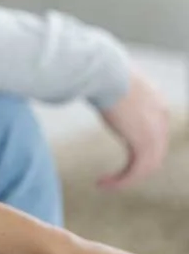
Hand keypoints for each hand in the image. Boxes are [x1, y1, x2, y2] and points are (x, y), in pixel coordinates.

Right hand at [98, 71, 170, 189]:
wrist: (105, 70)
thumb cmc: (101, 69)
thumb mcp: (114, 79)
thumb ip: (112, 87)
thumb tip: (92, 82)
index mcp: (158, 104)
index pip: (156, 135)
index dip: (141, 149)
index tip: (122, 156)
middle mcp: (161, 120)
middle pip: (155, 154)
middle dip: (136, 168)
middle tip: (115, 177)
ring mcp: (154, 133)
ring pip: (147, 167)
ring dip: (126, 179)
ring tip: (105, 184)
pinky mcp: (143, 144)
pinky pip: (135, 171)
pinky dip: (121, 181)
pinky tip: (103, 183)